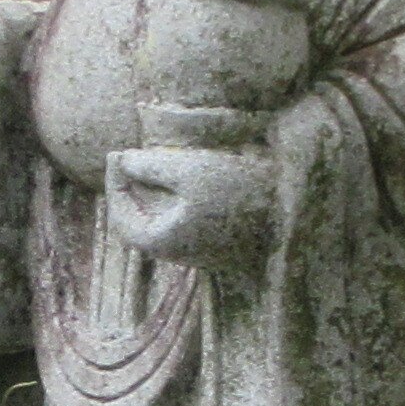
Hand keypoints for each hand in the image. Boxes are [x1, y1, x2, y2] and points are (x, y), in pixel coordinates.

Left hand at [105, 140, 279, 272]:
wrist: (290, 216)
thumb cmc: (237, 192)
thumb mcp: (190, 169)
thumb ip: (150, 164)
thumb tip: (122, 159)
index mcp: (158, 241)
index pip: (120, 212)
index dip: (115, 181)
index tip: (118, 153)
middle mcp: (172, 252)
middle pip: (138, 218)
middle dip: (131, 186)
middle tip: (130, 156)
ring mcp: (193, 250)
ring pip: (159, 219)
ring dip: (153, 192)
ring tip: (155, 163)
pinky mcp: (211, 243)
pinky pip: (179, 220)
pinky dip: (172, 198)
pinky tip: (182, 176)